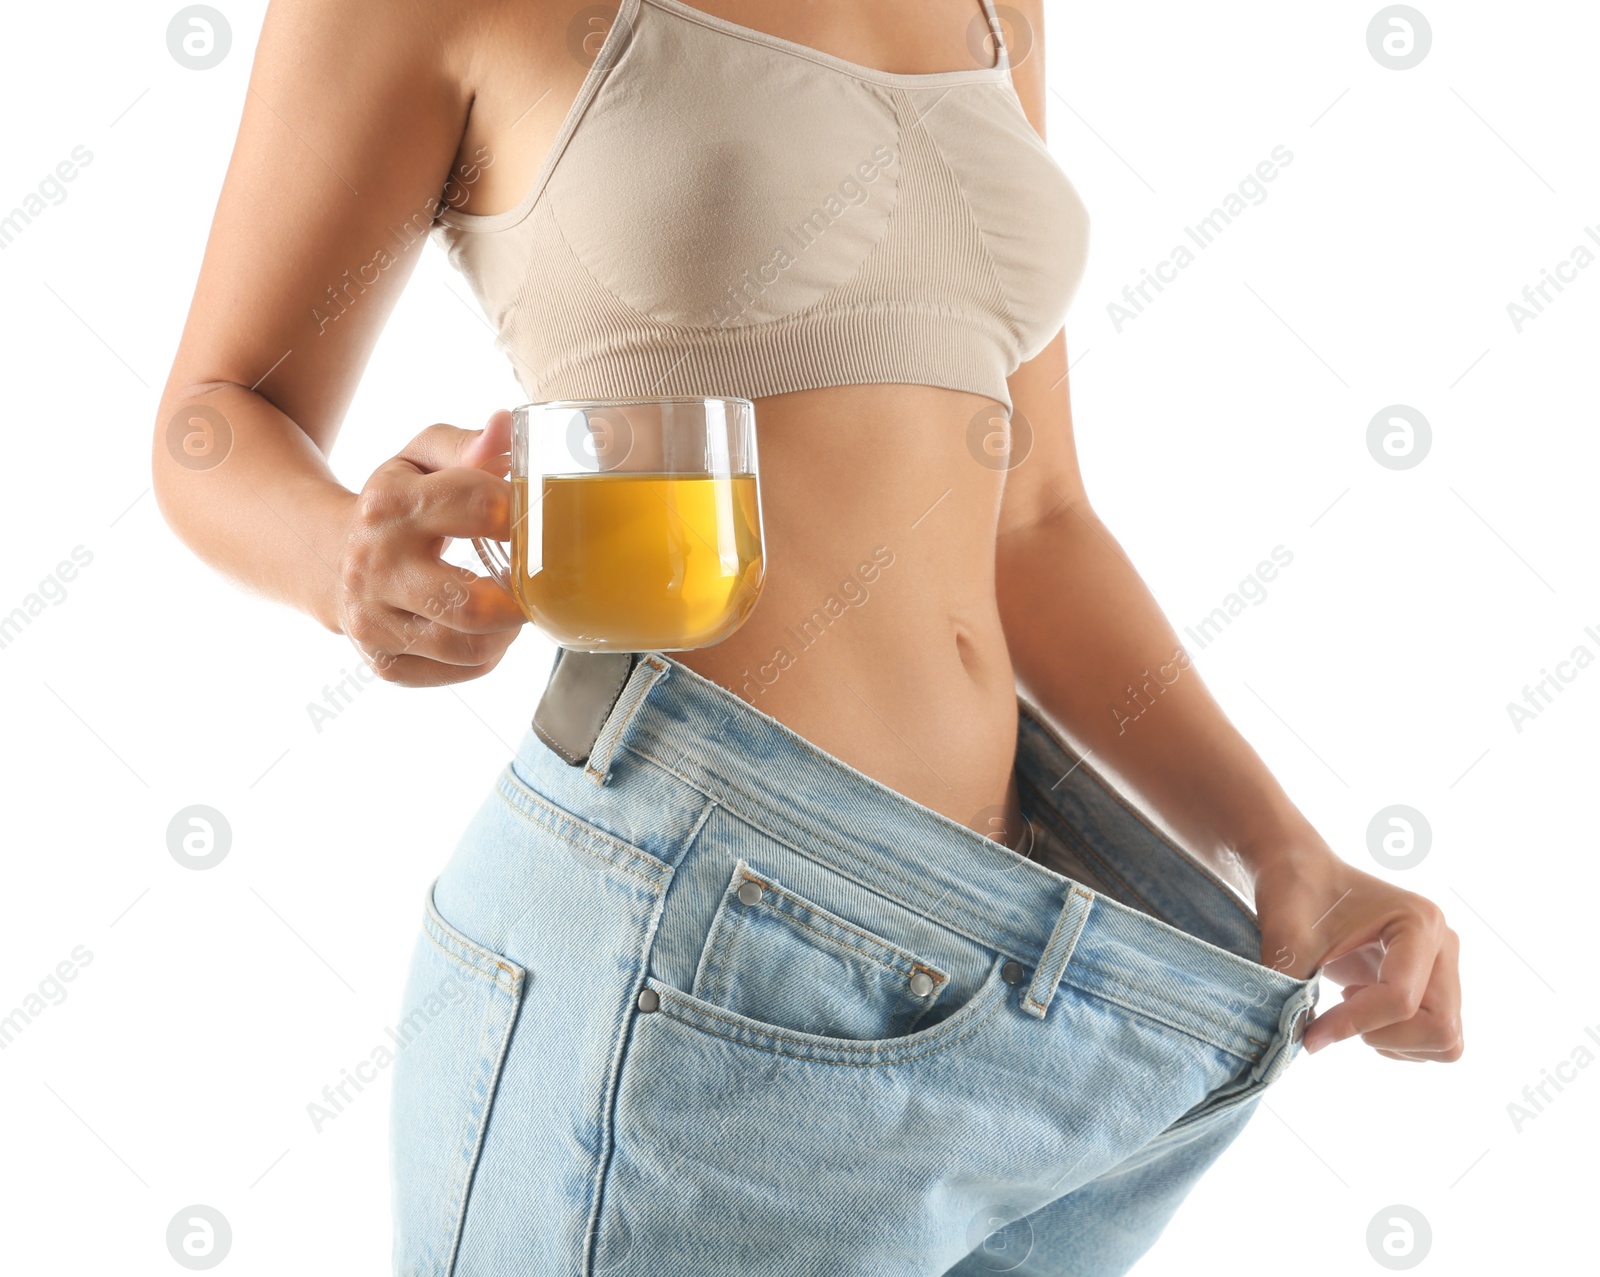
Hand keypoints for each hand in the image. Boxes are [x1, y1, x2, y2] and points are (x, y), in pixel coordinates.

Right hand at [331, 409, 524, 685]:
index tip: (546, 522)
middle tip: (538, 583)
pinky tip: (488, 632)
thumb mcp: (424, 458)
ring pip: (467, 646)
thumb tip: (506, 425)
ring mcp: (373, 621)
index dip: (527, 516)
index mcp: (391, 504)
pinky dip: (487, 656)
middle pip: (473, 603)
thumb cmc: (401, 502)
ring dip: (508, 631)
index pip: (480, 507)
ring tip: (514, 607)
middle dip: (522, 598)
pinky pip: (457, 672)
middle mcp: (374, 566)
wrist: (330, 557)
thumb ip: (468, 442)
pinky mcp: (383, 661)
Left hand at [1252, 846, 1463, 1060]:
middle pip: (1439, 1026)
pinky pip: (1436, 1040)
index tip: (1309, 1034)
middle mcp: (1444, 944)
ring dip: (1392, 1041)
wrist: (1302, 873)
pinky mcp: (1436, 987)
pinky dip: (1399, 1042)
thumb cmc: (1295, 896)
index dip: (1352, 1024)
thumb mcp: (1288, 940)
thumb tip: (1294, 1047)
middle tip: (1338, 1014)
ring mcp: (1445, 967)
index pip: (1400, 998)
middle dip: (1382, 1035)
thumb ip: (1292, 993)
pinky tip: (1364, 1009)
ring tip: (1351, 1006)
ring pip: (1444, 1040)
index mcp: (1418, 922)